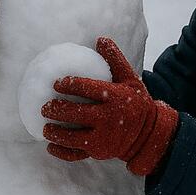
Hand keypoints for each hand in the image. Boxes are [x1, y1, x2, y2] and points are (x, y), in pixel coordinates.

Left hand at [41, 37, 178, 175]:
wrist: (149, 134)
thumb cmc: (136, 102)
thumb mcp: (131, 79)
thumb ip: (115, 60)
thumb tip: (100, 39)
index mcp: (116, 97)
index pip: (88, 89)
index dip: (69, 85)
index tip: (56, 83)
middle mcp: (109, 118)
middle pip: (77, 114)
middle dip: (57, 110)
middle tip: (45, 107)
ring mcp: (104, 138)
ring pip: (73, 137)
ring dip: (56, 133)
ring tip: (45, 127)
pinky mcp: (100, 152)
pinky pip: (77, 155)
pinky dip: (61, 152)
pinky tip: (50, 146)